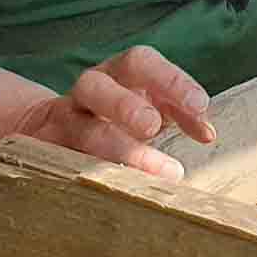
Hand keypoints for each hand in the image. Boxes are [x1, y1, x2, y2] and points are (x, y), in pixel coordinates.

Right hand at [1, 46, 215, 179]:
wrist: (49, 125)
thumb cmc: (118, 114)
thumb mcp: (150, 105)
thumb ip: (181, 115)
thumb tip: (208, 133)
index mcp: (117, 72)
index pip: (140, 62)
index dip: (170, 80)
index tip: (200, 105)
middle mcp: (87, 91)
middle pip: (97, 88)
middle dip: (125, 106)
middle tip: (153, 127)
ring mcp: (65, 122)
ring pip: (82, 131)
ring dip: (117, 151)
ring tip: (154, 173)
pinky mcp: (48, 151)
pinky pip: (63, 165)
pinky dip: (91, 178)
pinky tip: (117, 193)